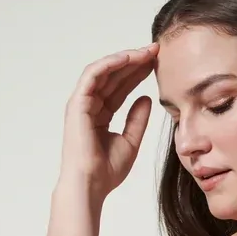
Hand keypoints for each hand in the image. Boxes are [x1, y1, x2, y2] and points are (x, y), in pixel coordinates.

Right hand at [60, 42, 158, 199]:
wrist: (91, 185)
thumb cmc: (106, 171)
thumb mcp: (131, 141)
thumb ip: (137, 119)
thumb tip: (147, 98)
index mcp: (100, 115)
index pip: (121, 87)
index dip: (138, 74)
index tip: (158, 64)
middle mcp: (89, 106)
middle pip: (114, 76)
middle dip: (135, 62)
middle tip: (156, 50)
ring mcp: (82, 104)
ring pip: (104, 71)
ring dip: (125, 59)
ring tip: (146, 51)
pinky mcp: (77, 103)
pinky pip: (93, 75)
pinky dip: (110, 64)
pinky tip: (128, 57)